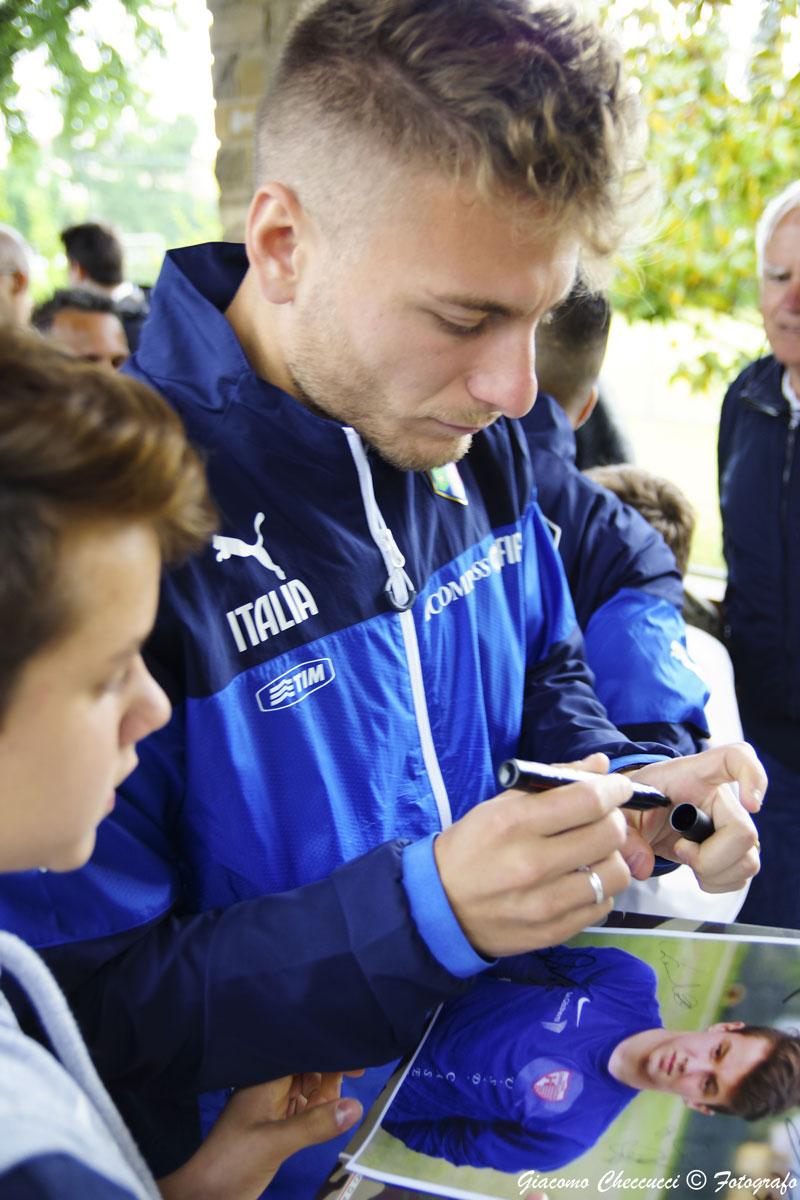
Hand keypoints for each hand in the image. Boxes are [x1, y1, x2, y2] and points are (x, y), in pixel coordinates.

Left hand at [157, 1071, 363, 1199]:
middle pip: (307, 1068)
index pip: (301, 1053)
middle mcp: (269, 1087)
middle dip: (330, 1073)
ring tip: (337, 1106)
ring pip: (307, 1089)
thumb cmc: (232, 1161)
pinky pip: (303, 1110)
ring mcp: (271, 1108)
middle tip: (351, 1087)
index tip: (357, 1056)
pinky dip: (318, 1111)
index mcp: (264, 1079)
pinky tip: (329, 1118)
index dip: (327, 1051)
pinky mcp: (275, 1127)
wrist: (204, 1197)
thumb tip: (357, 1105)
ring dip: (326, 1094)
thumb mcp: (275, 1142)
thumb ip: (315, 1124)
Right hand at [435, 754, 631, 957]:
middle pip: (610, 835)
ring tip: (592, 855)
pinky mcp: (553, 932)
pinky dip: (599, 890)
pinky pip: (603, 906)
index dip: (614, 789)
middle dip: (614, 820)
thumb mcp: (498, 806)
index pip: (588, 800)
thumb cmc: (472, 847)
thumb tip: (600, 766)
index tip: (618, 787)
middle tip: (603, 820)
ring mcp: (544, 903)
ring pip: (616, 874)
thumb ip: (551, 783)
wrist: (439, 906)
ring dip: (611, 859)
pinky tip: (579, 882)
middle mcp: (531, 864)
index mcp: (514, 823)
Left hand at [622, 743, 763, 892]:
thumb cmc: (637, 802)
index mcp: (695, 774)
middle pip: (744, 832)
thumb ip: (625, 834)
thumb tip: (644, 865)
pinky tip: (696, 869)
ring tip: (685, 858)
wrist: (640, 815)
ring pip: (748, 860)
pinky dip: (718, 882)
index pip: (737, 757)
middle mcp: (722, 797)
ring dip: (714, 873)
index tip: (750, 803)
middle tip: (679, 850)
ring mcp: (732, 824)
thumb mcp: (622, 810)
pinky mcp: (734, 850)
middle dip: (709, 857)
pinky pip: (741, 876)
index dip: (753, 776)